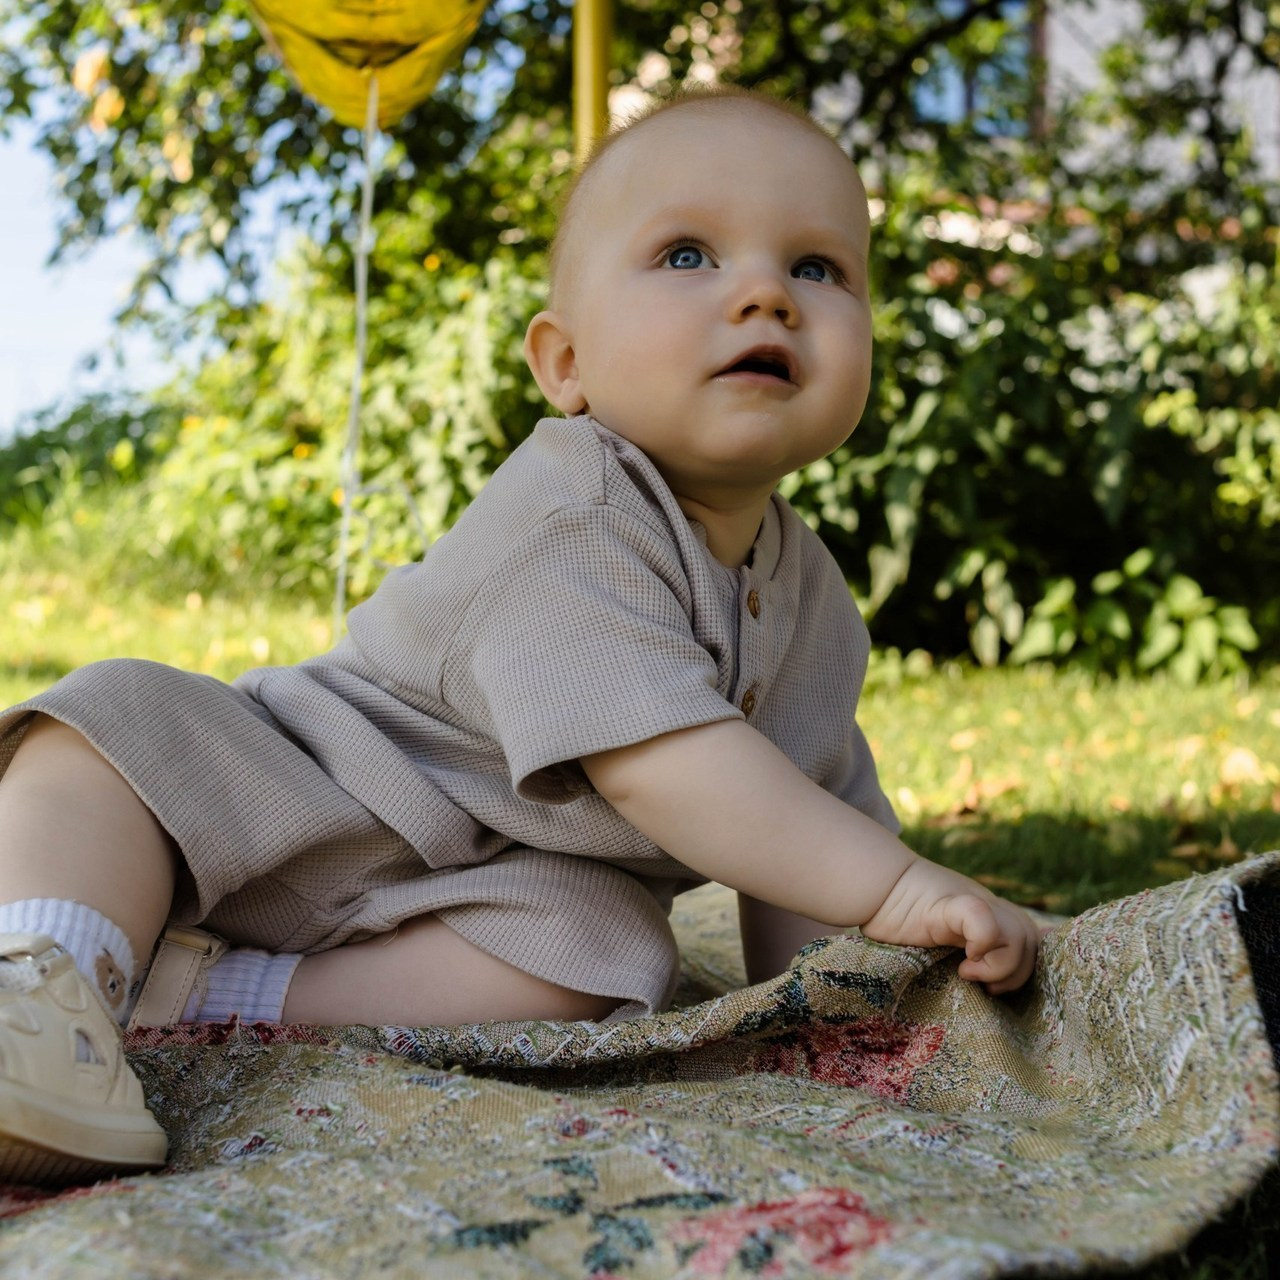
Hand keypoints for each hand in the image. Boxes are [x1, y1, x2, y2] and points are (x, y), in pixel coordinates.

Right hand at [860, 859, 1039, 994]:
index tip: (994, 989)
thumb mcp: (941, 943)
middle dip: (1015, 973)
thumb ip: (965, 954)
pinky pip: (983, 919)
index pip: (1031, 941)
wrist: (874, 887)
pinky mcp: (950, 904)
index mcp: (990, 917)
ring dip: (1001, 965)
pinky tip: (964, 959)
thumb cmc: (900, 921)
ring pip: (1020, 932)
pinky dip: (982, 941)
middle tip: (984, 986)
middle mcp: (988, 907)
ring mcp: (972, 902)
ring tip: (969, 972)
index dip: (1022, 968)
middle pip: (1031, 939)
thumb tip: (982, 992)